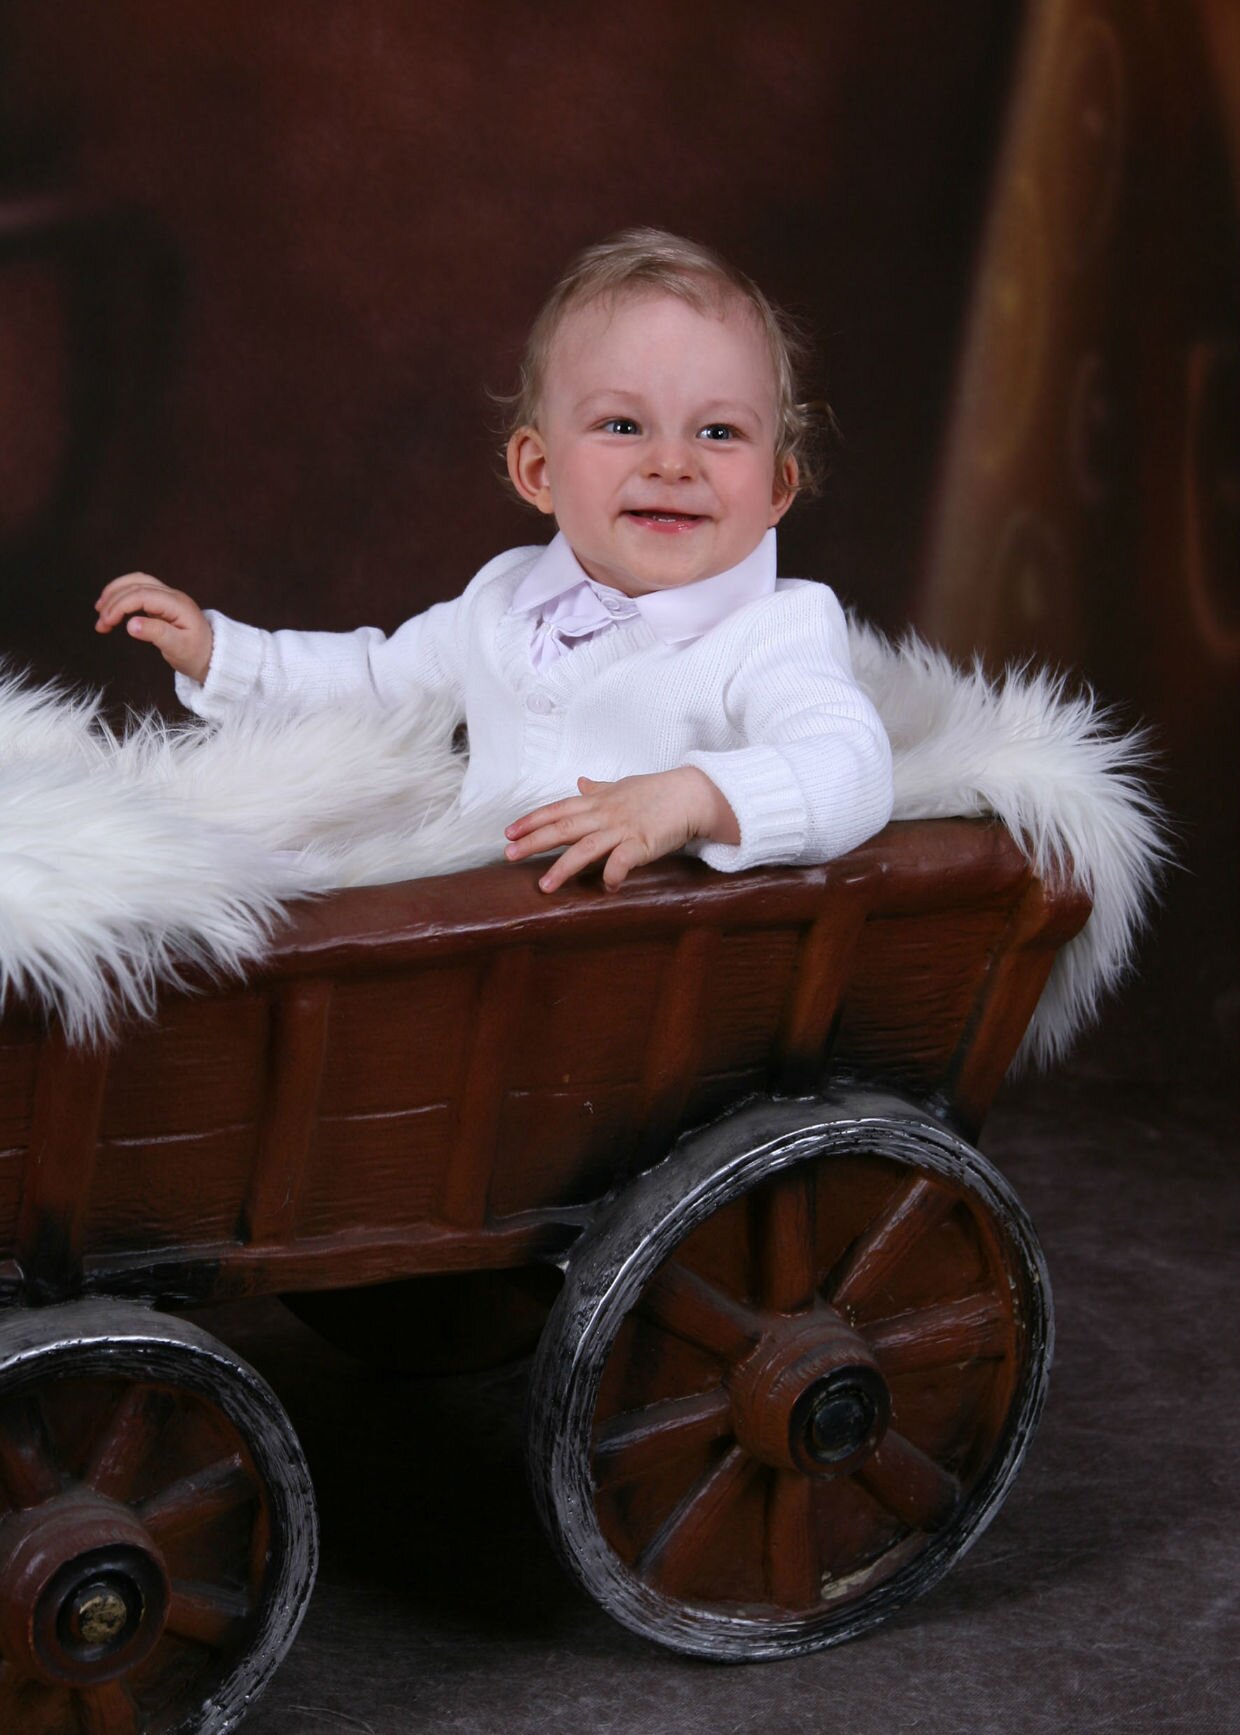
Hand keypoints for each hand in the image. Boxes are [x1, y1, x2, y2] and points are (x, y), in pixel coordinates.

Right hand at [94, 572, 213, 683]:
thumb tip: (131, 624)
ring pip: (136, 582)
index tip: (106, 623)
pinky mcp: (162, 602)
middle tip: (100, 623)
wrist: (212, 656)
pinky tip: (112, 608)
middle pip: (136, 585)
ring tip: (99, 610)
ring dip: (115, 593)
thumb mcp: (178, 648)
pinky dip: (122, 595)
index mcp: (177, 604)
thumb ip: (156, 634)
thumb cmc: (196, 654)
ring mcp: (167, 597)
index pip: (141, 595)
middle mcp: (172, 595)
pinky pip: (139, 590)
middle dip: (113, 601)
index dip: (120, 606)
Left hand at [504, 768, 739, 892]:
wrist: (691, 794)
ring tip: (544, 887)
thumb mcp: (623, 786)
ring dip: (563, 868)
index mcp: (597, 802)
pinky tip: (605, 889)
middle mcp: (605, 814)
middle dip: (533, 842)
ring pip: (585, 848)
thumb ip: (598, 789)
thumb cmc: (656, 792)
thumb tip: (579, 783)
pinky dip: (611, 876)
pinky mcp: (642, 844)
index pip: (557, 810)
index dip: (531, 821)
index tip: (508, 833)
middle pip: (563, 828)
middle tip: (509, 855)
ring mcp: (623, 829)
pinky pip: (621, 862)